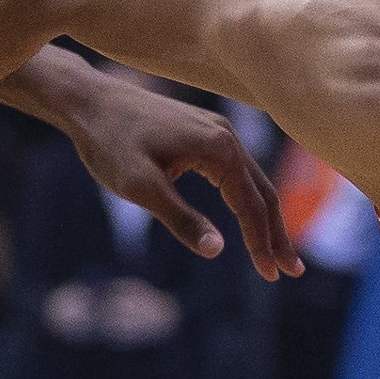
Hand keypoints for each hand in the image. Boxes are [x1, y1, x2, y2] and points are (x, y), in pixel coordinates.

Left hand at [63, 77, 301, 276]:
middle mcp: (226, 135)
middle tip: (291, 272)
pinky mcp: (203, 132)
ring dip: (265, 218)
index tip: (271, 276)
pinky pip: (236, 170)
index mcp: (218, 148)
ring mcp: (217, 130)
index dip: (262, 244)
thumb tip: (217, 249)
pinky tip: (247, 217)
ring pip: (253, 181)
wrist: (88, 101)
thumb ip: (181, 219)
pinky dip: (247, 199)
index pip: (251, 206)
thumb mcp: (141, 188)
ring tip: (276, 251)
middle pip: (263, 193)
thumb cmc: (110, 143)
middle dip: (277, 234)